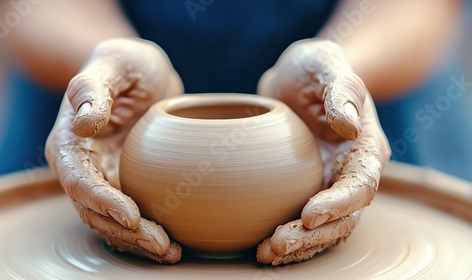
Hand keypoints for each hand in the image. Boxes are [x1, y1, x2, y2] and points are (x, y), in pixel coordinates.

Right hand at [45, 38, 183, 262]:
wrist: (141, 74)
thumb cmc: (125, 64)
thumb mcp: (114, 64)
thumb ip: (92, 90)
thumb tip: (84, 125)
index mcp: (70, 142)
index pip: (80, 180)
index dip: (103, 202)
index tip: (132, 216)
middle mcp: (82, 167)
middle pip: (95, 211)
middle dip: (126, 232)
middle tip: (162, 244)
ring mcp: (104, 178)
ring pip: (112, 222)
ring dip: (139, 240)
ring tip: (170, 251)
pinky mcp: (127, 183)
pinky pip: (131, 215)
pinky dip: (148, 231)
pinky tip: (172, 241)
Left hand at [256, 39, 390, 264]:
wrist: (298, 78)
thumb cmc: (315, 67)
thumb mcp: (326, 64)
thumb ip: (341, 89)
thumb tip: (350, 126)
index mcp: (364, 147)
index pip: (360, 184)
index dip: (339, 204)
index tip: (309, 215)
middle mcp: (350, 173)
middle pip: (343, 218)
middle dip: (313, 236)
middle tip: (277, 244)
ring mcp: (328, 185)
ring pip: (323, 229)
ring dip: (299, 246)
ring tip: (266, 253)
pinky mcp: (304, 190)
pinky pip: (302, 223)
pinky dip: (287, 237)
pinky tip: (263, 246)